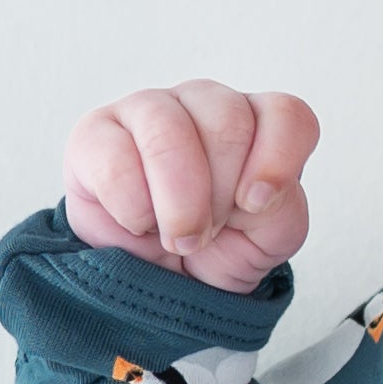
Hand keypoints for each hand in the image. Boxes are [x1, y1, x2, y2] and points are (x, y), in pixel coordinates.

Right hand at [63, 80, 318, 292]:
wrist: (155, 279)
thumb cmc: (216, 248)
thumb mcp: (266, 241)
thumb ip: (283, 211)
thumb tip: (255, 193)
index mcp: (257, 124)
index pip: (286, 115)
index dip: (276, 160)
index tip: (255, 205)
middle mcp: (206, 104)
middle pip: (228, 123)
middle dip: (220, 197)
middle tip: (207, 232)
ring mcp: (149, 109)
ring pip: (170, 135)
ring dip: (179, 205)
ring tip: (176, 236)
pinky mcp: (96, 132)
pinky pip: (117, 163)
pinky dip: (134, 211)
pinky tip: (137, 221)